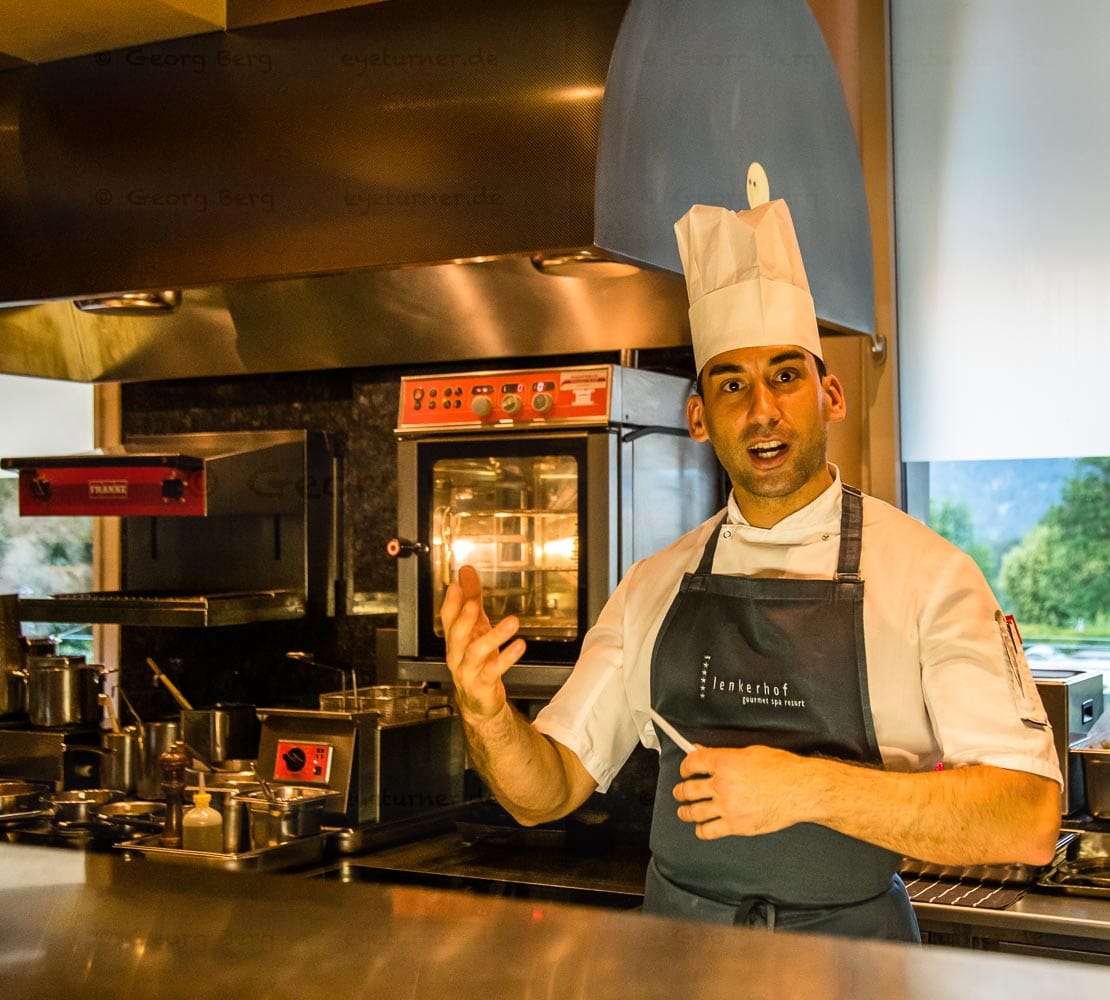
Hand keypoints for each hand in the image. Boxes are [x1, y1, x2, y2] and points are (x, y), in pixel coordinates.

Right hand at [440, 565, 526, 720]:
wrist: (479, 701)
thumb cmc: (478, 660)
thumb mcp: (476, 627)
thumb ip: (471, 598)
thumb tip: (466, 572)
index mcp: (454, 639)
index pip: (447, 619)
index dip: (451, 603)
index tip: (456, 585)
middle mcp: (457, 654)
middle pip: (455, 635)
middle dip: (463, 619)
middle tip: (472, 604)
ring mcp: (468, 671)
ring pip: (475, 652)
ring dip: (494, 636)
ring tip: (512, 622)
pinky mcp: (482, 684)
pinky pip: (493, 670)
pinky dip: (506, 658)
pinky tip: (519, 645)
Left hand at [672, 745, 813, 839]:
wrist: (800, 790)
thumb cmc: (782, 769)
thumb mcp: (751, 752)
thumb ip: (723, 754)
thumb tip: (704, 751)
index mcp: (724, 762)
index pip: (692, 763)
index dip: (684, 766)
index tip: (685, 769)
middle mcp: (721, 784)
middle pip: (688, 789)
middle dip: (680, 791)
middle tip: (679, 792)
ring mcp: (727, 807)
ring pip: (694, 811)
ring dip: (685, 811)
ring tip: (683, 811)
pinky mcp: (736, 825)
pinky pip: (709, 831)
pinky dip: (701, 830)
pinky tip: (701, 828)